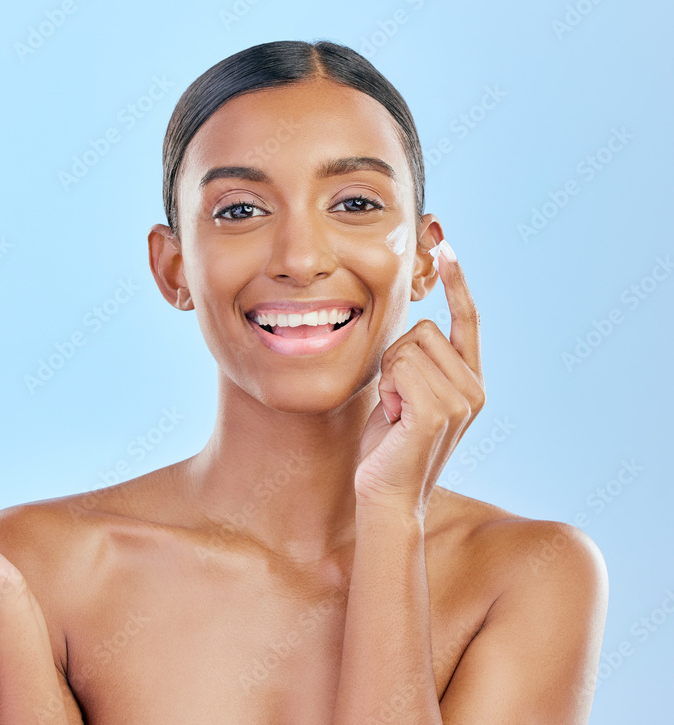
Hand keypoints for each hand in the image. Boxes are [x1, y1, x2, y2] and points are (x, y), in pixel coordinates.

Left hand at [355, 240, 484, 516]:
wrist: (385, 495)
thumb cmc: (387, 447)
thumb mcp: (405, 394)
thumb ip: (416, 362)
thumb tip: (413, 325)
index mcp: (470, 381)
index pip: (467, 320)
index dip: (457, 282)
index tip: (446, 244)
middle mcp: (474, 388)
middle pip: (420, 330)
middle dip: (394, 359)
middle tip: (395, 402)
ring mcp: (461, 401)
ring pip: (406, 347)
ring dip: (388, 377)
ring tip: (395, 414)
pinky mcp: (437, 412)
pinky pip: (400, 367)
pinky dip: (387, 389)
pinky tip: (393, 420)